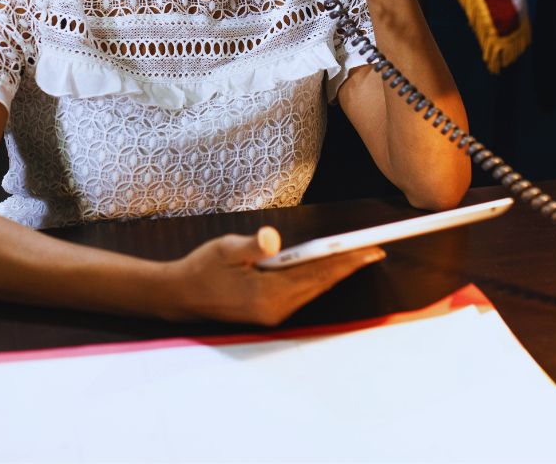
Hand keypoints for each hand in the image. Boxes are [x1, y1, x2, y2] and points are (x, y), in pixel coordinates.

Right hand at [162, 226, 385, 324]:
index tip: (369, 250)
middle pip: (320, 284)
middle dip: (348, 266)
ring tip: (358, 257)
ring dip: (336, 273)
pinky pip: (302, 294)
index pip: (315, 273)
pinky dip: (318, 279)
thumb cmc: (201, 268)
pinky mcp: (269, 314)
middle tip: (375, 251)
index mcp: (266, 294)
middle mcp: (274, 309)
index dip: (345, 260)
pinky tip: (328, 269)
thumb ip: (252, 246)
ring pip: (313, 290)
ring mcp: (273, 315)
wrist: (180, 296)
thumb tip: (272, 238)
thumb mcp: (225, 250)